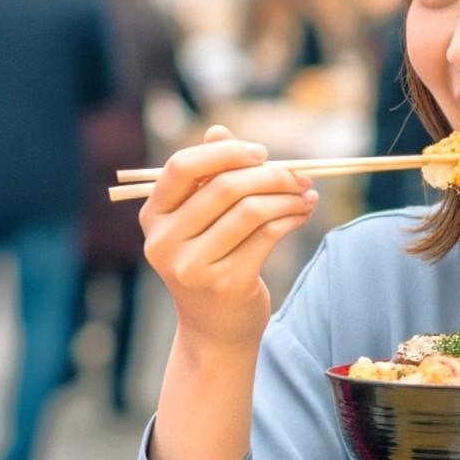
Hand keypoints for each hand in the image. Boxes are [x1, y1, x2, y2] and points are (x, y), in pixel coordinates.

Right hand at [138, 125, 316, 353]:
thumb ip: (206, 175)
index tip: (260, 153)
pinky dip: (292, 217)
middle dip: (270, 174)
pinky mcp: (225, 284)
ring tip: (306, 194)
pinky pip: (267, 236)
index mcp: (154, 217)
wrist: (215, 328)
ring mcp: (192, 266)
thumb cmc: (211, 262)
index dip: (224, 152)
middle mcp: (165, 242)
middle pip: (224, 187)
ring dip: (287, 196)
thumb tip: (218, 130)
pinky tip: (303, 213)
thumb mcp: (200, 220)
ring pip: (251, 210)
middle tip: (300, 176)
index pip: (182, 167)